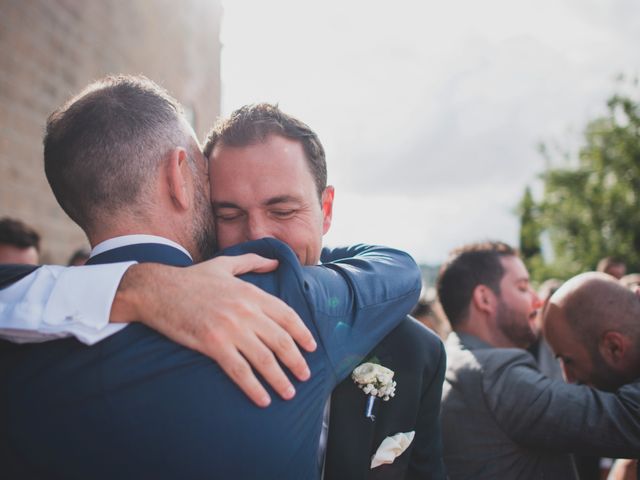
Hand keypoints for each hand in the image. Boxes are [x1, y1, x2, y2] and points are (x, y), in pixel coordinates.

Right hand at [110, 254, 316, 406]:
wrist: (157, 290)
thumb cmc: (192, 278)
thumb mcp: (225, 264)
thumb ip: (253, 261)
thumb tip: (275, 262)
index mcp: (251, 292)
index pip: (287, 315)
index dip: (302, 333)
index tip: (312, 347)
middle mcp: (245, 311)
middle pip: (280, 340)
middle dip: (297, 361)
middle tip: (305, 376)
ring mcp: (230, 329)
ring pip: (264, 359)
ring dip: (280, 379)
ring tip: (289, 392)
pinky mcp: (213, 345)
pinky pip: (240, 371)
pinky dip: (254, 388)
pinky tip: (263, 400)